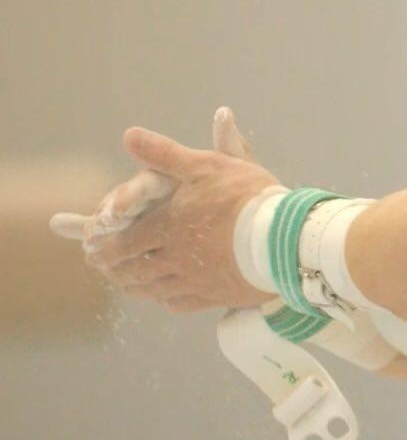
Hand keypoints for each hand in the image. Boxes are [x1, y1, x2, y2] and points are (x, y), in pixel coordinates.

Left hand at [59, 109, 282, 313]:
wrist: (283, 240)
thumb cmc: (245, 196)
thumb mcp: (204, 165)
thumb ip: (164, 153)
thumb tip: (129, 136)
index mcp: (167, 226)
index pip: (125, 242)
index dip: (104, 248)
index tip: (91, 252)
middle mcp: (175, 258)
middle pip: (134, 270)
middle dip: (114, 270)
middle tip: (103, 269)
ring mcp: (195, 281)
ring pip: (155, 289)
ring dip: (135, 287)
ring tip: (127, 285)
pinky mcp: (217, 295)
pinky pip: (181, 303)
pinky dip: (166, 301)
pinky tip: (164, 298)